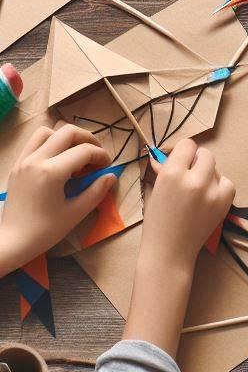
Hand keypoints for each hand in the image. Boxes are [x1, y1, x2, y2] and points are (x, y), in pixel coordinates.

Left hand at [0, 126, 113, 272]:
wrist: (10, 242)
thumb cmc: (43, 231)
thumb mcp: (75, 213)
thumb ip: (96, 192)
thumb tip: (111, 176)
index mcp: (51, 172)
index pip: (84, 151)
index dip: (101, 156)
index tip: (106, 167)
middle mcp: (36, 160)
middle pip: (68, 132)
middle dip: (88, 140)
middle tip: (95, 156)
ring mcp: (24, 161)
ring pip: (49, 132)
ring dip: (66, 138)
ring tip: (74, 155)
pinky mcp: (17, 165)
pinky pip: (35, 142)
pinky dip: (50, 142)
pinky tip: (57, 160)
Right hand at [140, 140, 233, 268]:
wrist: (168, 254)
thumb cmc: (157, 223)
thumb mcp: (157, 190)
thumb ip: (167, 169)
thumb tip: (172, 152)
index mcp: (171, 174)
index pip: (187, 145)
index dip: (183, 153)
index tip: (180, 162)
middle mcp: (193, 179)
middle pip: (205, 154)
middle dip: (197, 162)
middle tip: (189, 176)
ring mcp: (211, 191)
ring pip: (216, 168)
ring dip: (208, 175)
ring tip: (197, 192)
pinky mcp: (224, 202)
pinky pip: (227, 182)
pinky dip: (220, 187)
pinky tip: (209, 198)